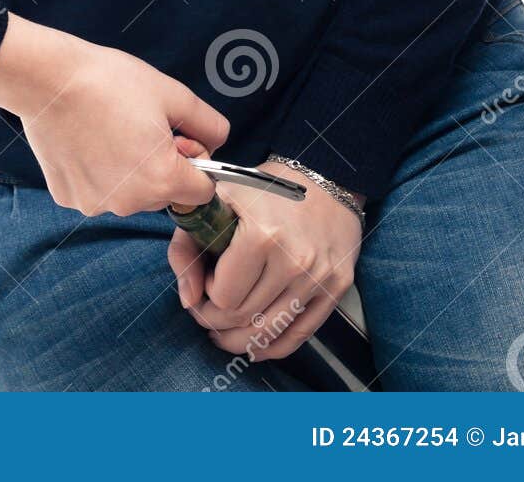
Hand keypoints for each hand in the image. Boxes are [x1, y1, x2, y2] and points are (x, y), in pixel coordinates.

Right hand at [0, 13, 231, 216]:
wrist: (47, 79)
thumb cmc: (110, 82)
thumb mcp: (172, 93)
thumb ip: (208, 124)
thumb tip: (218, 141)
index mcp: (162, 180)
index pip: (202, 191)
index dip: (196, 162)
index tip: (178, 137)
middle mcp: (129, 204)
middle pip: (164, 193)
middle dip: (161, 165)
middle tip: (140, 125)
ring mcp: (95, 204)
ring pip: (129, 193)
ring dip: (128, 170)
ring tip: (110, 128)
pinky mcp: (68, 197)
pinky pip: (97, 189)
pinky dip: (97, 171)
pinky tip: (86, 139)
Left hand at [167, 157, 363, 361]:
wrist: (325, 178)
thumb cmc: (264, 189)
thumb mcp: (216, 202)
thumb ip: (187, 246)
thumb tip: (187, 299)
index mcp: (262, 234)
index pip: (223, 296)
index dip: (205, 295)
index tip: (204, 281)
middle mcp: (294, 259)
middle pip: (243, 318)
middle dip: (216, 320)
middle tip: (208, 309)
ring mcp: (318, 277)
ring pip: (268, 333)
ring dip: (238, 339)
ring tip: (224, 330)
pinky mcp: (336, 288)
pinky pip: (298, 335)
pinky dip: (270, 346)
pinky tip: (253, 341)